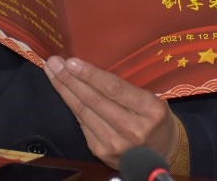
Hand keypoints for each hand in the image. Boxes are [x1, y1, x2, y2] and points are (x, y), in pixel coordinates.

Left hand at [43, 56, 178, 168]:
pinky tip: (65, 92)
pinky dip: (73, 106)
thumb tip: (93, 72)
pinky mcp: (102, 151)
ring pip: (83, 112)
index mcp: (150, 110)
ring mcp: (115, 143)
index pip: (114, 89)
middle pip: (94, 100)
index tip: (72, 62)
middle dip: (70, 79)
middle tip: (54, 63)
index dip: (90, 75)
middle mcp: (132, 128)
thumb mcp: (155, 100)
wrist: (164, 153)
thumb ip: (129, 90)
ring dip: (65, 91)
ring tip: (52, 73)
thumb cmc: (157, 120)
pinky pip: (83, 124)